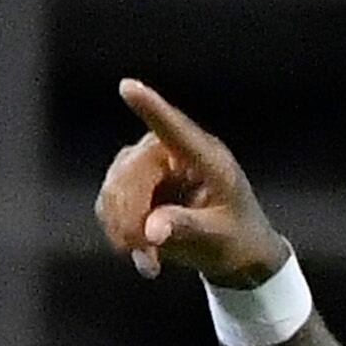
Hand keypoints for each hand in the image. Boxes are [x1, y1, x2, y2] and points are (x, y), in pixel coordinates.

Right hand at [96, 78, 294, 287]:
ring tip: (146, 258)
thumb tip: (152, 230)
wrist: (236, 253)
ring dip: (121, 226)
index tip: (127, 86)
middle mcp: (174, 155)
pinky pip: (109, 203)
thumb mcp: (218, 236)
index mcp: (205, 157)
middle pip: (132, 169)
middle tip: (141, 249)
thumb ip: (186, 228)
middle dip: (128, 213)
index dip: (150, 108)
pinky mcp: (136, 189)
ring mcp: (151, 170)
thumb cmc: (236, 238)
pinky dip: (117, 231)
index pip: (174, 128)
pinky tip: (139, 252)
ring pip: (114, 186)